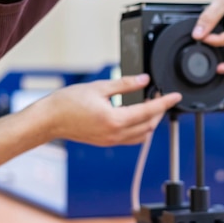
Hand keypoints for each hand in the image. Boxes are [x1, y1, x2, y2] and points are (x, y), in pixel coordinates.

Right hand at [41, 74, 181, 145]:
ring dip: (150, 121)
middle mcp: (115, 134)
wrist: (48, 120)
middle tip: (160, 95)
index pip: (149, 112)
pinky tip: (136, 115)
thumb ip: (125, 84)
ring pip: (142, 135)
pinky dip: (140, 128)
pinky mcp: (106, 142)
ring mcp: (111, 141)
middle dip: (159, 111)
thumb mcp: (99, 87)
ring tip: (150, 104)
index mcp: (115, 120)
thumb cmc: (67, 103)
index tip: (175, 96)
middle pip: (149, 125)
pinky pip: (131, 138)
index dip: (165, 103)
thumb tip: (144, 80)